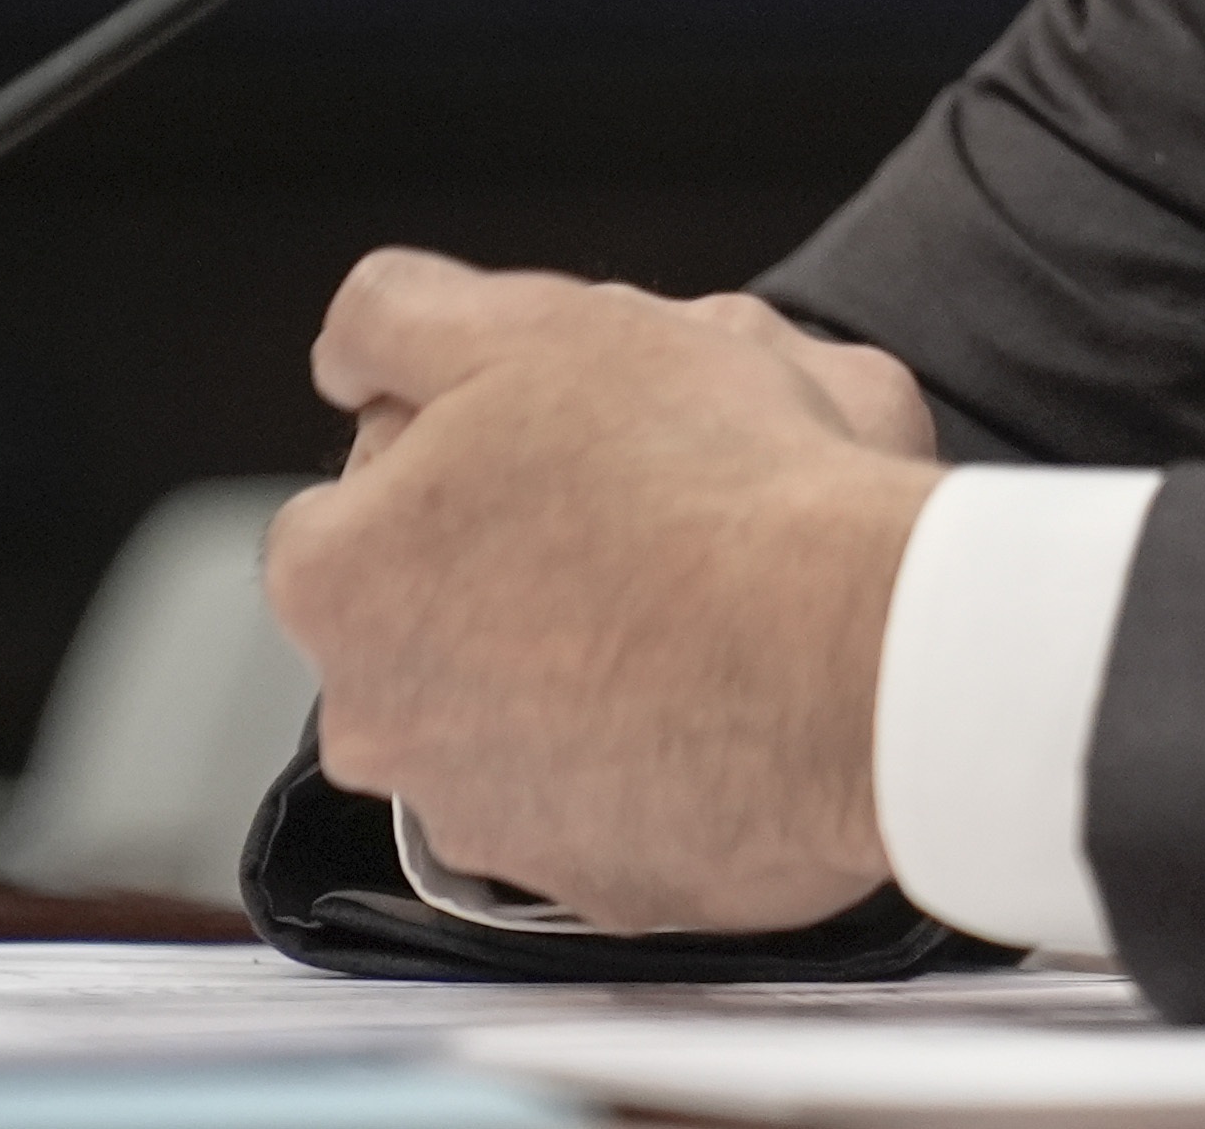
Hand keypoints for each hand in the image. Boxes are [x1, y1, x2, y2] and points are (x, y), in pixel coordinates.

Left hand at [265, 248, 946, 933]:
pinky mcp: (599, 888)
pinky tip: (736, 686)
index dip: (463, 447)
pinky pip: (612, 801)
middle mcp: (378, 721)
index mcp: (341, 578)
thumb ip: (403, 317)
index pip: (355, 499)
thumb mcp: (547, 321)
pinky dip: (658, 749)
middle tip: (646, 503)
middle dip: (514, 563)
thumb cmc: (710, 478)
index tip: (564, 433)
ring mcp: (487, 820)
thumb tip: (353, 349)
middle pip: (431, 614)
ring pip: (518, 714)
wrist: (862, 656)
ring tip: (707, 596)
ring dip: (584, 660)